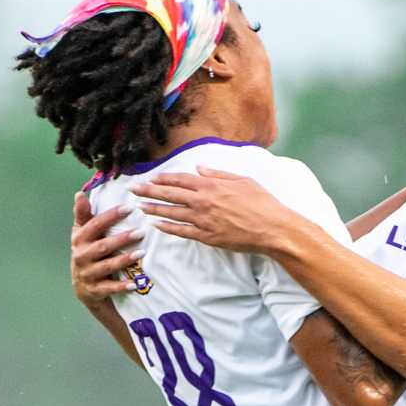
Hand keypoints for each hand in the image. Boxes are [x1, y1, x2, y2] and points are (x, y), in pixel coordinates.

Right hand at [71, 194, 143, 301]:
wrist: (83, 288)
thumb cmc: (87, 254)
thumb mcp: (82, 234)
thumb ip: (83, 215)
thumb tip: (80, 193)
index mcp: (79, 239)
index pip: (95, 225)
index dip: (111, 216)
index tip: (129, 208)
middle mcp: (81, 256)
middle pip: (102, 246)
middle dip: (121, 239)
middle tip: (141, 232)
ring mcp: (87, 274)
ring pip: (107, 266)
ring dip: (124, 260)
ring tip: (141, 253)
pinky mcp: (95, 291)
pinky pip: (109, 288)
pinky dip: (122, 286)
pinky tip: (136, 284)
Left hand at [134, 169, 296, 253]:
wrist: (271, 228)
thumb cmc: (261, 202)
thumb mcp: (242, 180)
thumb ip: (218, 174)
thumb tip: (199, 168)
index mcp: (211, 185)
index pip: (181, 180)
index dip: (164, 179)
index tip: (151, 178)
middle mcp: (203, 201)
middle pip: (170, 194)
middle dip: (150, 191)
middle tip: (134, 190)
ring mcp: (203, 220)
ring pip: (172, 213)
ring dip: (154, 209)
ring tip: (139, 206)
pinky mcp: (207, 236)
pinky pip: (182, 231)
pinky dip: (167, 227)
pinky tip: (156, 225)